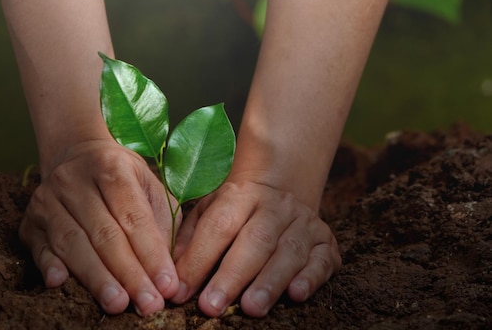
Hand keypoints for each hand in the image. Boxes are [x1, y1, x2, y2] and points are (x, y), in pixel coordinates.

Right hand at [19, 139, 181, 314]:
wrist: (76, 156)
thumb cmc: (122, 179)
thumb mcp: (150, 187)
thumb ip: (164, 224)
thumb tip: (171, 271)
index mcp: (111, 167)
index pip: (134, 217)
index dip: (152, 254)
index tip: (167, 286)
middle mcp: (74, 180)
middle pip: (104, 234)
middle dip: (129, 274)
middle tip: (148, 304)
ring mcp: (47, 200)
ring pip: (73, 243)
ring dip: (97, 278)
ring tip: (117, 304)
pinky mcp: (29, 221)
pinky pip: (39, 247)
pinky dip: (48, 265)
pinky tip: (60, 283)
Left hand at [171, 177, 340, 316]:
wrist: (282, 190)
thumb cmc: (235, 211)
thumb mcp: (208, 211)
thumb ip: (189, 238)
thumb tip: (172, 274)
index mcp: (240, 195)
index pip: (218, 226)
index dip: (198, 260)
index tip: (181, 291)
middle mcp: (275, 206)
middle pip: (255, 240)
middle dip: (232, 276)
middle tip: (212, 306)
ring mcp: (303, 222)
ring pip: (289, 251)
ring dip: (270, 282)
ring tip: (251, 308)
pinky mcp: (326, 241)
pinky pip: (322, 259)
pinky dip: (310, 278)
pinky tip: (296, 294)